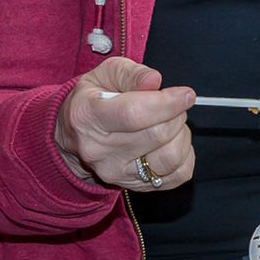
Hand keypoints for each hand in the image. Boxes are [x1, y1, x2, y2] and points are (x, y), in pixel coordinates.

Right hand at [56, 55, 195, 192]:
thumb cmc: (93, 101)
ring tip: (171, 123)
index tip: (185, 94)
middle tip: (173, 105)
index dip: (167, 103)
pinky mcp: (136, 185)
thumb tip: (154, 81)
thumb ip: (131, 73)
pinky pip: (178, 175)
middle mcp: (100, 151)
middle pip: (157, 134)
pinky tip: (172, 141)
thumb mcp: (104, 75)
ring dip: (182, 135)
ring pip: (170, 158)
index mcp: (88, 116)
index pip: (134, 114)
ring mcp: (117, 173)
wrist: (75, 137)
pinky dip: (185, 155)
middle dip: (176, 114)